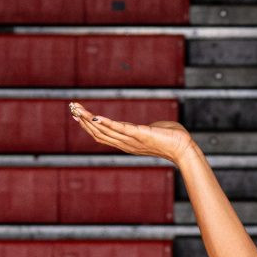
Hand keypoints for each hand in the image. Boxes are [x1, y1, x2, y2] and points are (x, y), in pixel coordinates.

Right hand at [69, 104, 196, 164]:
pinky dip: (106, 123)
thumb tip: (150, 127)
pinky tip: (96, 116)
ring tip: (77, 109)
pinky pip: (119, 129)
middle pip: (98, 133)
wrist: (184, 148)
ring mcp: (131, 140)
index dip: (88, 126)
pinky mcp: (139, 134)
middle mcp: (125, 144)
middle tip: (72, 108)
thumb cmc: (172, 139)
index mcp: (127, 143)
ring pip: (104, 131)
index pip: (102, 135)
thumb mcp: (153, 132)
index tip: (77, 115)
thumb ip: (146, 130)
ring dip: (89, 120)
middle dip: (83, 120)